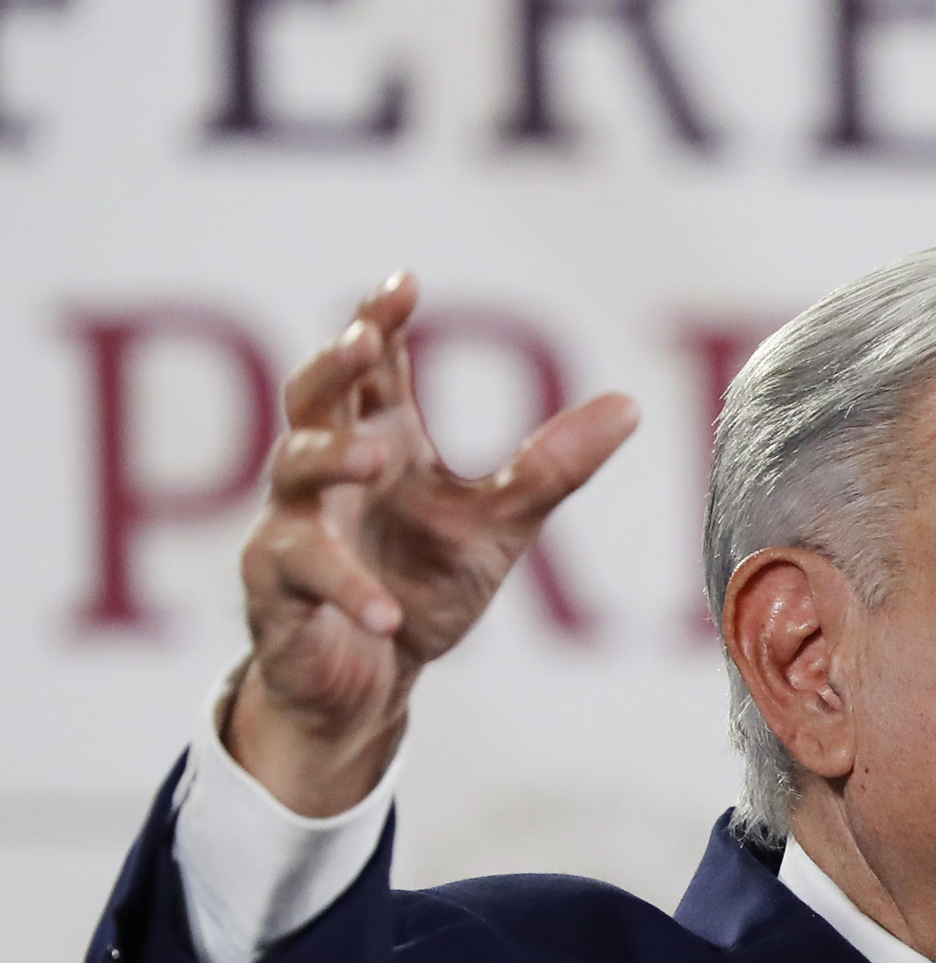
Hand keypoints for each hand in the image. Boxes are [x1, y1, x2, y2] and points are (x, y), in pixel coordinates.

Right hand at [227, 274, 638, 813]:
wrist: (372, 680)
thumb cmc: (421, 586)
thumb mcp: (500, 525)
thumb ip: (551, 468)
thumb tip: (630, 404)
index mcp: (379, 440)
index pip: (373, 366)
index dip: (379, 319)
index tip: (405, 282)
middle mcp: (326, 472)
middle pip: (313, 396)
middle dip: (334, 363)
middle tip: (365, 339)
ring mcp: (292, 524)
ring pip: (295, 470)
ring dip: (333, 458)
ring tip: (377, 457)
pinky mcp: (277, 588)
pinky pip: (303, 574)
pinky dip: (347, 589)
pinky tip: (384, 613)